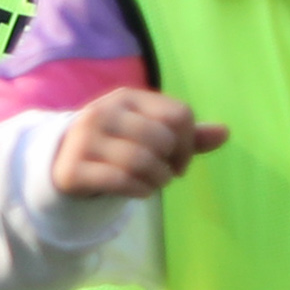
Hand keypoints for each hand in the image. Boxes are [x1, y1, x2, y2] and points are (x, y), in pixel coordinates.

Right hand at [50, 89, 222, 199]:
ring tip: (155, 183)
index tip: (180, 159)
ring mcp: (85, 139)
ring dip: (159, 180)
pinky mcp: (73, 168)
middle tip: (166, 174)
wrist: (63, 160)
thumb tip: (225, 133)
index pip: (179, 115)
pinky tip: (141, 192)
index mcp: (128, 98)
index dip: (189, 143)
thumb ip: (187, 134)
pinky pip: (122, 180)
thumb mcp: (151, 134)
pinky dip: (141, 191)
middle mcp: (104, 112)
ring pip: (142, 161)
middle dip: (173, 163)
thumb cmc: (119, 145)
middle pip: (162, 138)